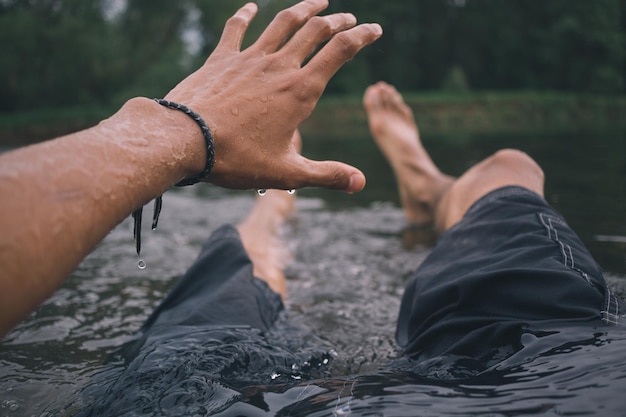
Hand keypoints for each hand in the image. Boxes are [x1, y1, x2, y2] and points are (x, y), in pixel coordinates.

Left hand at [164, 0, 381, 192]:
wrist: (185, 140)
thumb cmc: (237, 159)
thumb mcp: (287, 173)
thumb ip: (327, 175)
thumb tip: (360, 183)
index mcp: (300, 90)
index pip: (340, 51)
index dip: (362, 36)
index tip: (375, 29)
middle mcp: (278, 66)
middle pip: (316, 30)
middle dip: (337, 21)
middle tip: (348, 18)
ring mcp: (249, 58)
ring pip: (283, 22)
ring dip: (304, 9)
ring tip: (318, 1)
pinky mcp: (221, 58)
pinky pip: (236, 28)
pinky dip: (246, 15)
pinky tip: (251, 7)